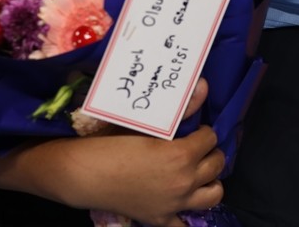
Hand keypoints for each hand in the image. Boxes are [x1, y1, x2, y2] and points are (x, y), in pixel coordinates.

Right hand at [0, 80, 222, 226]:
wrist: (82, 173)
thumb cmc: (110, 142)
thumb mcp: (145, 122)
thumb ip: (180, 109)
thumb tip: (204, 86)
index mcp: (182, 154)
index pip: (211, 138)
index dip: (203, 130)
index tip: (192, 128)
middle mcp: (185, 181)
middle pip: (216, 164)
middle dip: (209, 152)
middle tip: (195, 146)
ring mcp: (174, 204)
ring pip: (213, 195)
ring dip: (209, 181)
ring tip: (197, 171)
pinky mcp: (159, 219)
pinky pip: (183, 225)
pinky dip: (186, 215)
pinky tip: (181, 204)